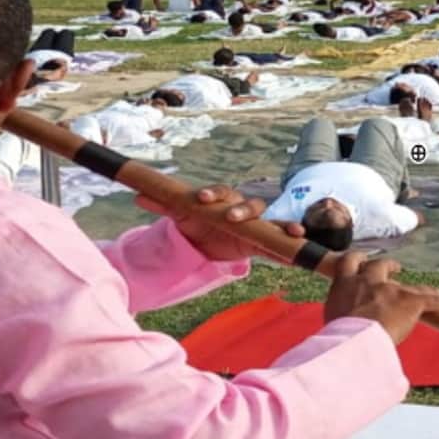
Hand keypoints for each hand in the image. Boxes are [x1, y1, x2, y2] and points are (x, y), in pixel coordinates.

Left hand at [136, 186, 304, 262]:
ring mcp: (256, 224)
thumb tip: (138, 194)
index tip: (202, 199)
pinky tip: (301, 246)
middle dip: (244, 210)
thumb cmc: (197, 222)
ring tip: (292, 231)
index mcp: (222, 199)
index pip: (219, 192)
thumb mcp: (181, 215)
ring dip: (282, 224)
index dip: (212, 194)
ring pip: (272, 220)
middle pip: (248, 204)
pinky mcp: (263, 241)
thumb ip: (164, 204)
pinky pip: (279, 241)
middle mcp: (242, 208)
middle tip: (233, 217)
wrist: (208, 240)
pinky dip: (291, 244)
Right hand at [321, 251, 438, 345]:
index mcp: (344, 284)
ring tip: (428, 288)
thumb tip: (339, 327)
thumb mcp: (331, 319)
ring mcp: (391, 290)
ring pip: (410, 286)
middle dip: (388, 265)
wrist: (355, 340)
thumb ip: (339, 313)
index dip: (356, 259)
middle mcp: (368, 282)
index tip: (360, 260)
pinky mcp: (410, 301)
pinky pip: (429, 300)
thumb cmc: (337, 335)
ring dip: (420, 288)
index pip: (348, 262)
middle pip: (380, 265)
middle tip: (395, 266)